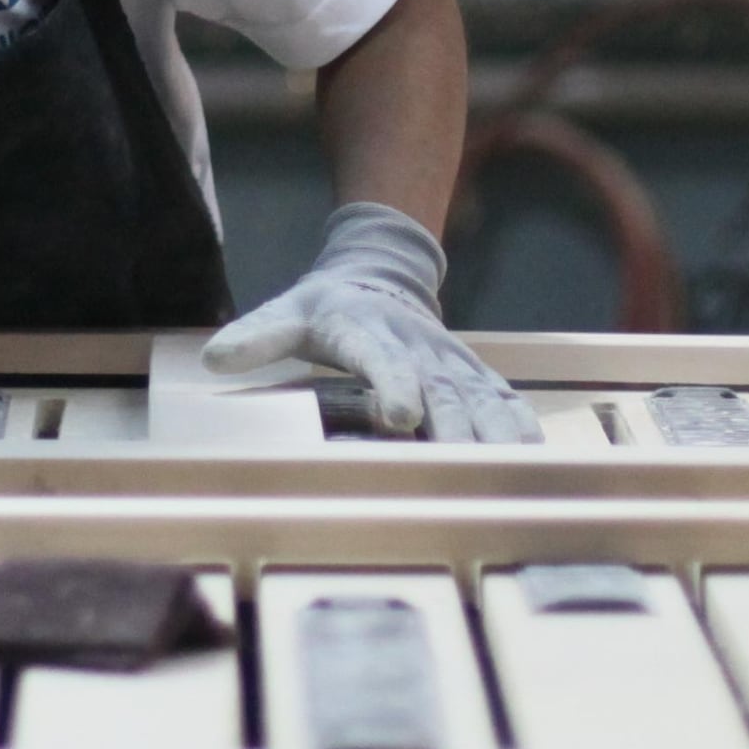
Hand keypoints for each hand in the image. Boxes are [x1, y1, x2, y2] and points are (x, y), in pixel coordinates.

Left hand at [201, 202, 537, 443]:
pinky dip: (520, 426)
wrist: (379, 275)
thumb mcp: (285, 314)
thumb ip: (255, 337)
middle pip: (441, 388)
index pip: (380, 358)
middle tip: (464, 466)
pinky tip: (534, 460)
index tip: (399, 415)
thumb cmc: (326, 309)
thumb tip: (213, 358)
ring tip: (508, 473)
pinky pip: (503, 398)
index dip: (392, 385)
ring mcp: (451, 360)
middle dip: (455, 428)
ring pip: (480, 397)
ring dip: (495, 434)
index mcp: (366, 330)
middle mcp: (417, 345)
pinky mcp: (473, 373)